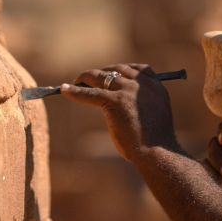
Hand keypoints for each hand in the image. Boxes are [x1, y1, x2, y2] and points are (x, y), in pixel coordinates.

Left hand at [60, 63, 178, 161]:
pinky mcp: (114, 101)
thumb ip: (143, 104)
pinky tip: (64, 89)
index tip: (112, 73)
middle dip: (102, 73)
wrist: (156, 151)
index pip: (138, 68)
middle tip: (90, 79)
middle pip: (117, 70)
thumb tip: (126, 106)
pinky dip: (76, 91)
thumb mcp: (154, 115)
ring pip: (101, 77)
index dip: (122, 69)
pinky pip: (91, 93)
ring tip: (76, 82)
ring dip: (87, 78)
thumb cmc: (156, 141)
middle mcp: (142, 85)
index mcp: (156, 86)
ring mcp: (128, 91)